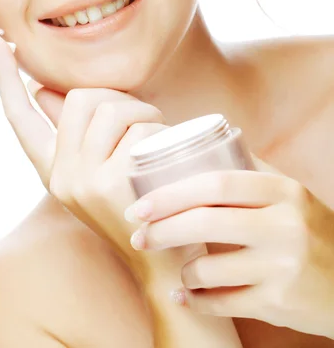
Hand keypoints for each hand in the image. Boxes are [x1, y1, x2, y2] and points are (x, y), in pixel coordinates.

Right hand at [0, 31, 166, 267]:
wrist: (164, 261)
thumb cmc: (139, 202)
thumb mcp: (100, 167)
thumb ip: (78, 131)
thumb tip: (46, 90)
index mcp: (53, 167)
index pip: (18, 114)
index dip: (3, 75)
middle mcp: (60, 175)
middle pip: (83, 98)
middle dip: (121, 98)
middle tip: (143, 120)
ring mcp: (81, 181)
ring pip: (113, 108)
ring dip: (146, 114)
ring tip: (158, 139)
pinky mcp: (109, 185)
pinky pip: (139, 131)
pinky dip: (161, 134)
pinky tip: (167, 161)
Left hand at [125, 167, 333, 337]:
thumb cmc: (312, 231)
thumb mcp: (292, 194)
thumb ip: (253, 171)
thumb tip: (204, 146)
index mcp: (284, 191)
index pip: (217, 183)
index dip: (171, 193)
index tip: (141, 203)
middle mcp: (286, 226)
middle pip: (205, 223)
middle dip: (162, 230)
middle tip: (139, 235)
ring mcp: (283, 267)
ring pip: (209, 267)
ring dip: (183, 270)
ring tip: (178, 268)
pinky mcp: (280, 304)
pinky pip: (222, 303)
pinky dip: (196, 300)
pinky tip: (184, 295)